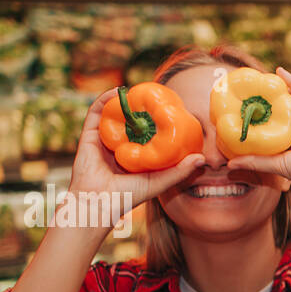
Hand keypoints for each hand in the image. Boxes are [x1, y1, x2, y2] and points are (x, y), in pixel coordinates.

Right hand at [63, 88, 204, 238]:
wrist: (98, 202)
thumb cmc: (128, 196)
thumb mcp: (159, 182)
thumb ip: (179, 171)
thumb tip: (201, 158)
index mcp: (135, 156)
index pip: (148, 135)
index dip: (158, 122)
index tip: (172, 109)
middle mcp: (119, 146)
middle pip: (131, 122)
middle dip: (141, 108)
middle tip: (155, 95)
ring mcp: (104, 140)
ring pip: (114, 115)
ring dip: (124, 101)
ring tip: (137, 89)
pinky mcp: (89, 136)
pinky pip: (96, 114)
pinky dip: (104, 100)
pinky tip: (117, 91)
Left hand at [226, 67, 290, 201]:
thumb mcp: (277, 164)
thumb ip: (255, 161)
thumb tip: (229, 163)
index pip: (276, 122)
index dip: (262, 113)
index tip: (245, 104)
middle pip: (284, 108)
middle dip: (268, 97)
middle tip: (250, 85)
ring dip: (278, 87)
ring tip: (261, 76)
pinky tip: (279, 72)